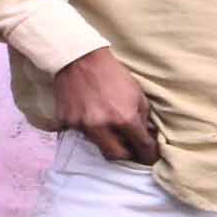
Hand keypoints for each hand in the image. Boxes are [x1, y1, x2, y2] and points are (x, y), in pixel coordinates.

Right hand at [48, 48, 162, 161]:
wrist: (80, 59)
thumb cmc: (113, 74)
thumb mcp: (137, 94)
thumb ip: (143, 118)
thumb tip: (148, 135)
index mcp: (124, 118)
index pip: (142, 147)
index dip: (149, 155)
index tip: (150, 157)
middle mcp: (102, 126)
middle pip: (116, 155)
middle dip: (126, 153)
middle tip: (130, 147)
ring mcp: (81, 125)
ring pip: (97, 145)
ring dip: (106, 140)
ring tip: (109, 125)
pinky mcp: (66, 121)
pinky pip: (79, 133)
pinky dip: (87, 129)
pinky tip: (89, 116)